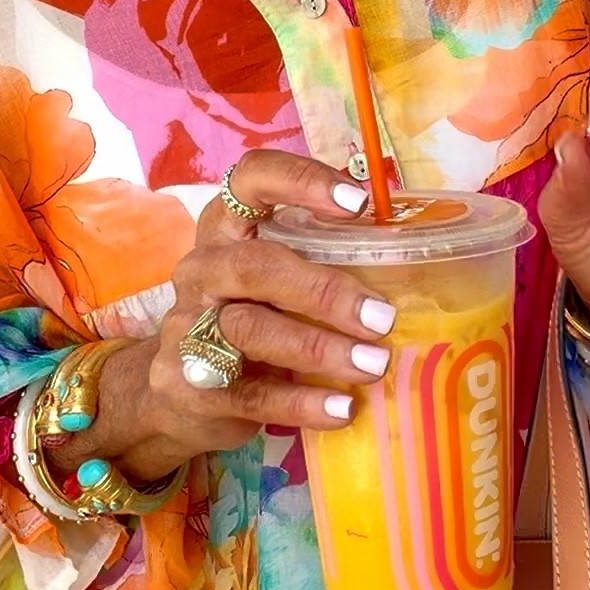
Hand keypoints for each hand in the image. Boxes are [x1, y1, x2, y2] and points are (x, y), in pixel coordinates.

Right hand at [106, 149, 396, 477]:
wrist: (179, 393)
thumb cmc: (248, 317)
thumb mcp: (272, 280)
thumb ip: (318, 261)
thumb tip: (411, 258)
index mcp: (224, 228)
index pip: (249, 180)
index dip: (300, 182)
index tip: (358, 203)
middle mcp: (201, 270)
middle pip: (253, 266)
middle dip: (322, 291)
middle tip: (381, 317)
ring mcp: (188, 328)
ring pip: (250, 330)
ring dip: (318, 348)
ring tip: (373, 365)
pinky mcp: (190, 386)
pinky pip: (251, 394)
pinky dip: (302, 402)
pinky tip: (343, 409)